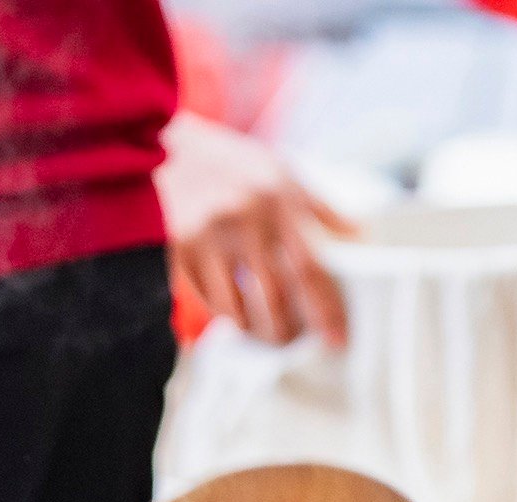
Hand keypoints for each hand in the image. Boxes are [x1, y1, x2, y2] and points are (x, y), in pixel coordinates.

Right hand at [157, 111, 354, 344]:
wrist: (156, 145)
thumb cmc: (228, 163)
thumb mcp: (277, 170)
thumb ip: (318, 205)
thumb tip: (360, 238)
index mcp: (278, 197)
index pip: (310, 267)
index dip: (325, 310)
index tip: (336, 339)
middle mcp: (244, 216)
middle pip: (275, 299)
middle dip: (289, 332)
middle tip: (296, 342)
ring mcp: (208, 236)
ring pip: (238, 311)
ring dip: (255, 330)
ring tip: (264, 331)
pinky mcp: (176, 251)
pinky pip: (208, 303)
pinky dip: (224, 316)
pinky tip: (233, 313)